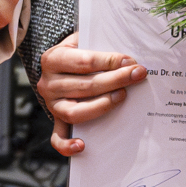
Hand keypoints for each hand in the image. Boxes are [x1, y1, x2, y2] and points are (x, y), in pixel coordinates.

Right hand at [35, 29, 143, 155]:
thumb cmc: (77, 53)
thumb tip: (128, 58)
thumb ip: (98, 44)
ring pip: (75, 112)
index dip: (110, 62)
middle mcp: (48, 83)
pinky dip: (67, 145)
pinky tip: (82, 145)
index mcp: (52, 59)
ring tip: (122, 97)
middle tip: (137, 75)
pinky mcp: (56, 120)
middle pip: (85, 86)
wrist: (58, 66)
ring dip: (102, 105)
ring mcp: (52, 105)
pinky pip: (58, 137)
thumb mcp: (81, 41)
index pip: (84, 61)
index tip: (130, 62)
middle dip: (116, 80)